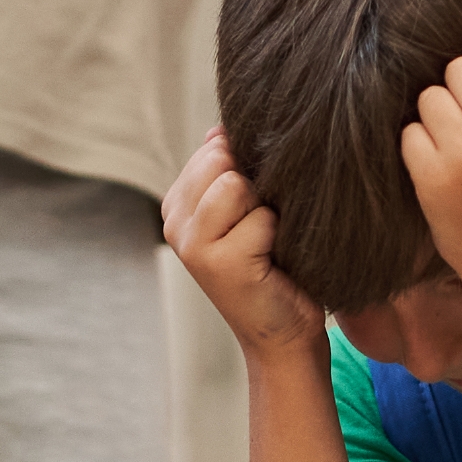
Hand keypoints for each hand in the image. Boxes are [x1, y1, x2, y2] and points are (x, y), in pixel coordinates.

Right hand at [162, 132, 324, 360]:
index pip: (213, 148)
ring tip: (267, 240)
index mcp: (178, 205)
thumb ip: (229, 170)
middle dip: (255, 184)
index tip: (255, 206)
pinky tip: (272, 261)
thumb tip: (219, 129)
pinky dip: (278, 234)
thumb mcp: (247, 210)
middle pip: (222, 159)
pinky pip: (261, 218)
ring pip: (236, 184)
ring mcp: (192, 244)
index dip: (247, 167)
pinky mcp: (218, 263)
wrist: (285, 332)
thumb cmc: (274, 267)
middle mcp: (175, 223)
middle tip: (264, 225)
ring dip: (266, 208)